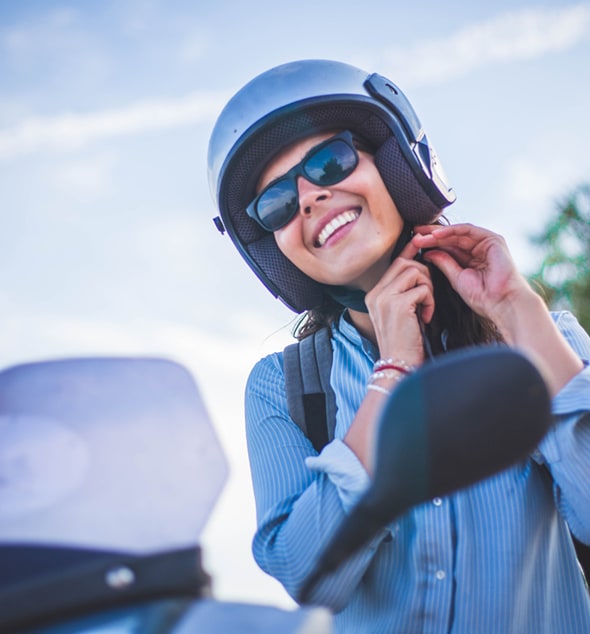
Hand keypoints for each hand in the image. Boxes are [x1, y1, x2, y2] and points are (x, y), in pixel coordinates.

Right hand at [364, 239, 433, 366]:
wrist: (397, 366)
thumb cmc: (404, 343)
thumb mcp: (399, 314)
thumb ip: (403, 293)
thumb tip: (418, 271)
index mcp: (374, 295)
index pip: (394, 263)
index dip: (409, 251)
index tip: (421, 242)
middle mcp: (375, 294)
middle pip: (404, 263)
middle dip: (424, 273)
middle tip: (428, 295)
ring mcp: (384, 298)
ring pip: (414, 271)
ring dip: (428, 287)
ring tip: (426, 307)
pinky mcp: (397, 305)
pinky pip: (422, 289)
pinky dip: (430, 301)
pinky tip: (427, 318)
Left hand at [411, 223, 528, 321]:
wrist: (501, 303)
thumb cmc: (483, 297)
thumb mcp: (456, 278)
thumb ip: (444, 263)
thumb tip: (428, 252)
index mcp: (470, 259)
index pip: (447, 247)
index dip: (430, 244)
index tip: (413, 244)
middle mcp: (478, 249)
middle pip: (451, 238)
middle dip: (431, 236)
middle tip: (414, 234)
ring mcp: (486, 243)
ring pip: (458, 233)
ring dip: (438, 233)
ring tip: (422, 236)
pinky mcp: (493, 239)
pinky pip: (468, 230)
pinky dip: (452, 231)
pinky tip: (437, 234)